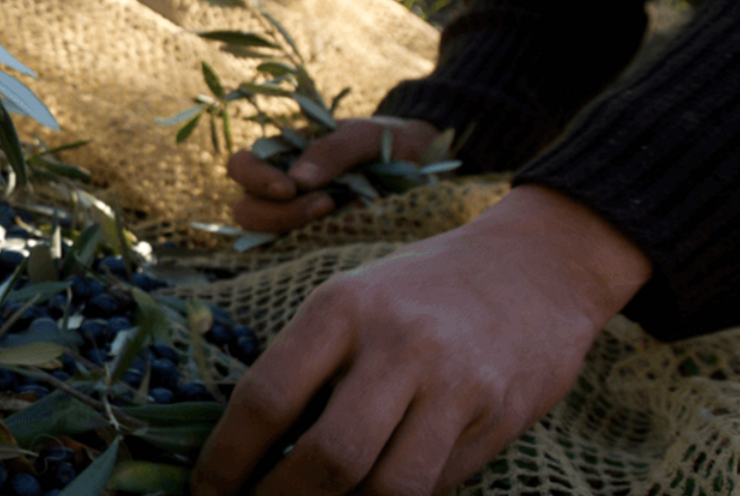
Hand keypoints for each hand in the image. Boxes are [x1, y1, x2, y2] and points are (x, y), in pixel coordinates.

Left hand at [190, 185, 650, 495]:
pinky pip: (435, 486)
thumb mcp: (351, 300)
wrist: (535, 267)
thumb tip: (246, 451)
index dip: (225, 461)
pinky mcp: (498, 419)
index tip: (204, 492)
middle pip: (327, 457)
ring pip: (388, 488)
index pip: (266, 399)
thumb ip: (306, 368)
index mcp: (341, 308)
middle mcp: (397, 345)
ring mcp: (454, 386)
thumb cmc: (418, 291)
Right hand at [226, 117, 441, 231]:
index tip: (291, 188)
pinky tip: (341, 234)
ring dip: (295, 231)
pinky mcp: (316, 241)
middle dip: (279, 213)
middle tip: (325, 205)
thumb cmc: (388, 141)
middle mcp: (280, 188)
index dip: (255, 179)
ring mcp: (295, 218)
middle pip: (246, 210)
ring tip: (337, 215)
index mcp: (281, 155)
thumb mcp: (365, 135)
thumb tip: (297, 181)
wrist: (422, 163)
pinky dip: (312, 249)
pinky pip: (296, 253)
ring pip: (265, 237)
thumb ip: (332, 150)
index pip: (241, 166)